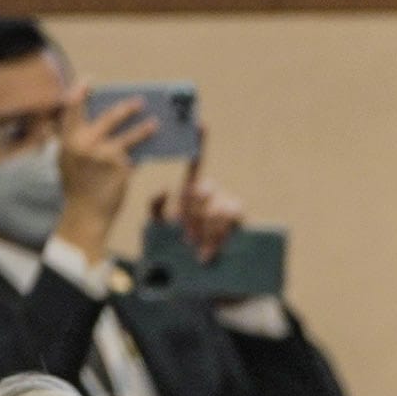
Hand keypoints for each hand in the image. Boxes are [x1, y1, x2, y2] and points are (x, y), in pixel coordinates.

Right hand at [53, 78, 154, 263]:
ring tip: (156, 124)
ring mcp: (104, 155)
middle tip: (140, 100)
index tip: (90, 81)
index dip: (80, 93)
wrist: (86, 214)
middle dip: (126, 108)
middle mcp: (84, 144)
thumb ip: (80, 143)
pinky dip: (145, 152)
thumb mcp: (70, 162)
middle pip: (109, 118)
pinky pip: (136, 155)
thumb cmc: (79, 188)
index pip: (71, 109)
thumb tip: (106, 126)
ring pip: (130, 136)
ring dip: (145, 129)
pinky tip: (156, 149)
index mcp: (67, 140)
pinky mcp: (120, 167)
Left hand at [150, 131, 244, 263]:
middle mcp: (212, 191)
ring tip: (197, 250)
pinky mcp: (240, 216)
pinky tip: (211, 250)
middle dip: (192, 215)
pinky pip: (229, 218)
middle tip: (186, 239)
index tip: (201, 123)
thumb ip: (156, 208)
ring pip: (215, 207)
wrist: (205, 272)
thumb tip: (166, 188)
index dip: (200, 142)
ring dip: (205, 229)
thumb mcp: (160, 227)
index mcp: (192, 190)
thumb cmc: (180, 247)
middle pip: (201, 189)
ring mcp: (228, 202)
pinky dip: (218, 234)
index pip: (197, 162)